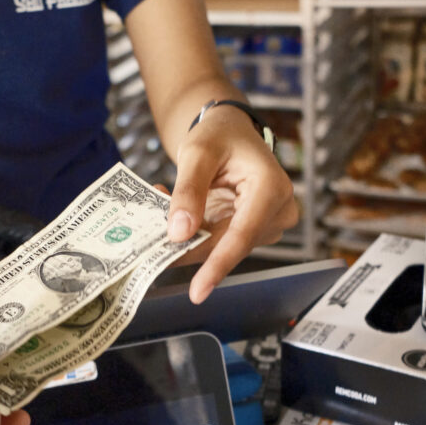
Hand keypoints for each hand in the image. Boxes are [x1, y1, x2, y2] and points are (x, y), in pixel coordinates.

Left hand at [167, 104, 298, 303]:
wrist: (230, 133)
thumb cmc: (219, 136)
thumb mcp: (197, 153)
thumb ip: (188, 191)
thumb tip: (179, 233)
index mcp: (272, 187)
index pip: (242, 235)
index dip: (218, 264)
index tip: (197, 291)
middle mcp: (277, 211)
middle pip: (228, 245)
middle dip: (188, 247)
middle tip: (148, 244)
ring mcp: (266, 224)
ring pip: (220, 247)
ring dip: (186, 237)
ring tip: (159, 208)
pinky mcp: (251, 231)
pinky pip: (217, 242)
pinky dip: (192, 234)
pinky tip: (173, 216)